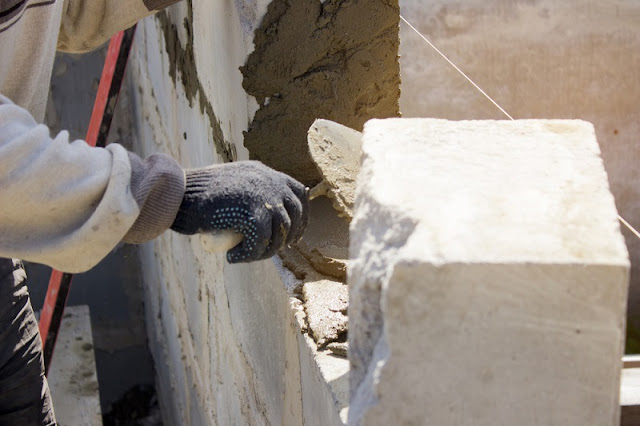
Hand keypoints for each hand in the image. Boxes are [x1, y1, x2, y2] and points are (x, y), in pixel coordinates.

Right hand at [170, 161, 308, 262]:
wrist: (179, 193)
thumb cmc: (198, 194)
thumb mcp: (233, 184)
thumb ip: (250, 192)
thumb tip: (268, 217)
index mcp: (265, 172)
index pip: (299, 192)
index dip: (302, 217)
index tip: (294, 236)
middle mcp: (269, 181)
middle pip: (295, 213)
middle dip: (288, 236)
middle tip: (269, 250)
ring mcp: (263, 195)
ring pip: (280, 232)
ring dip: (266, 250)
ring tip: (246, 255)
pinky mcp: (253, 212)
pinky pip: (261, 242)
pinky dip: (249, 255)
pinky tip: (234, 257)